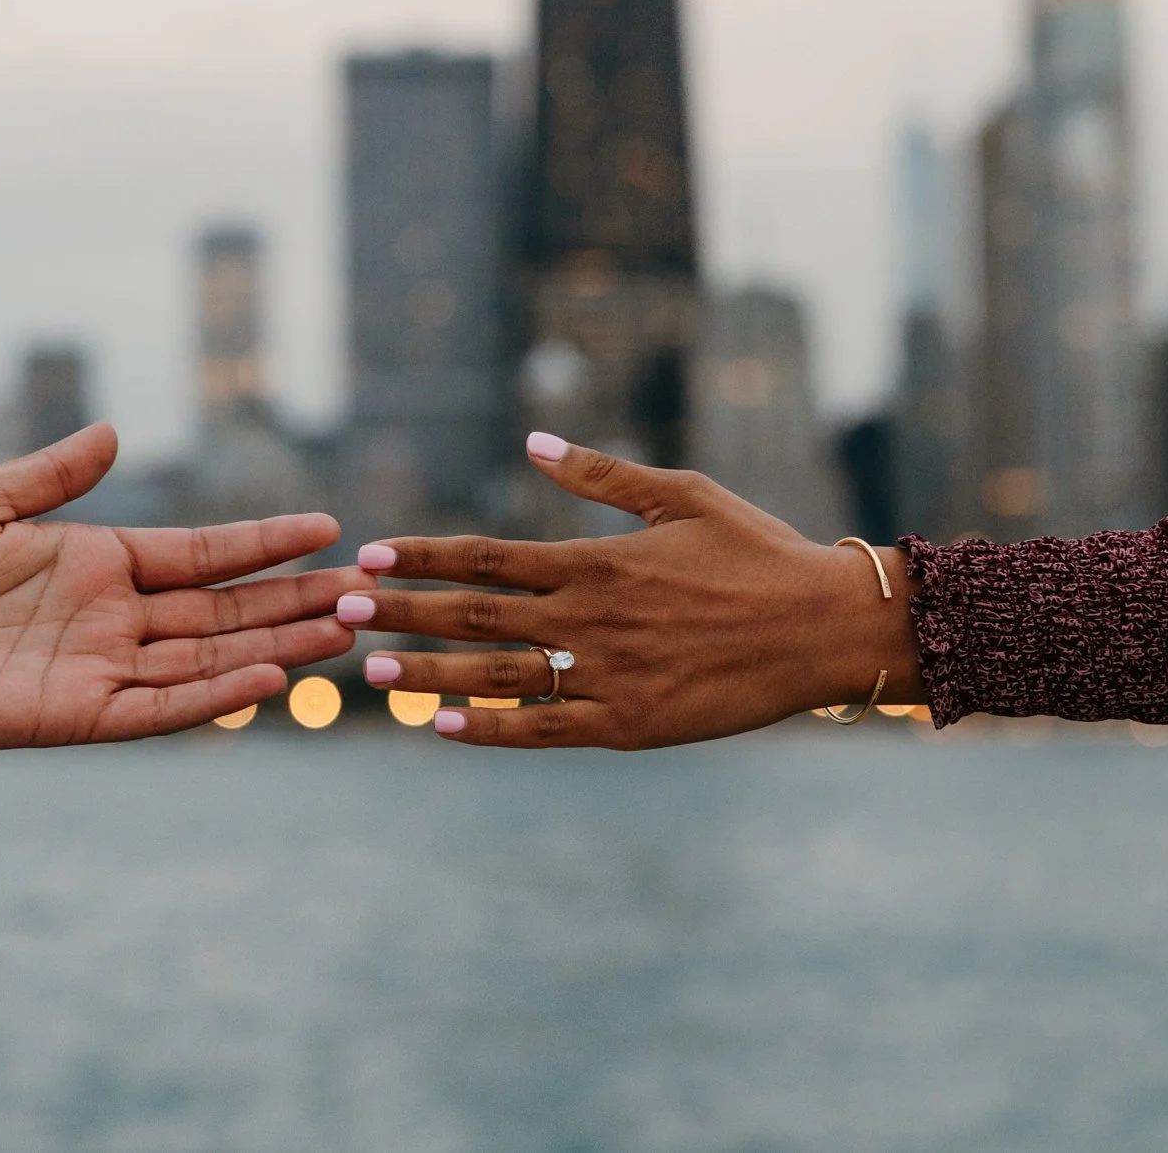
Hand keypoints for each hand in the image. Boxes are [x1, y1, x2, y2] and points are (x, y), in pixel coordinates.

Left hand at [0, 424, 360, 762]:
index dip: (265, 542)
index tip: (329, 528)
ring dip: (275, 645)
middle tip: (367, 590)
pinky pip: (159, 707)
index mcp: (96, 562)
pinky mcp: (72, 715)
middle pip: (224, 609)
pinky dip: (214, 695)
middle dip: (293, 598)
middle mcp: (110, 617)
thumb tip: (114, 430)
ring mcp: (97, 668)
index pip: (202, 553)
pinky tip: (268, 678)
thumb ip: (54, 472)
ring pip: (208, 657)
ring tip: (343, 631)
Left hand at [336, 434, 921, 749]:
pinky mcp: (632, 725)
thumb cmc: (758, 552)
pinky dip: (490, 727)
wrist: (825, 627)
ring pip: (498, 674)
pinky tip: (442, 725)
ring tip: (371, 669)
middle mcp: (592, 618)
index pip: (488, 557)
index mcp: (598, 560)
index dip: (424, 557)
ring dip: (429, 671)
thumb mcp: (683, 495)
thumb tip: (536, 438)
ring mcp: (608, 675)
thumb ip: (602, 476)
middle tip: (342, 609)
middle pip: (475, 615)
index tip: (372, 554)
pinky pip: (546, 729)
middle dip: (404, 611)